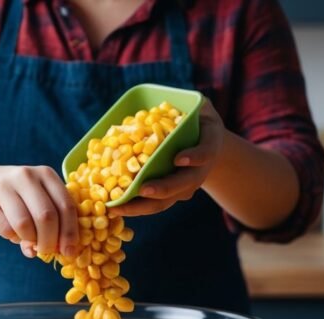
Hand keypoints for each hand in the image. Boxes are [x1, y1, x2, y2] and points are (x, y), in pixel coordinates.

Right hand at [0, 163, 78, 257]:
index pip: (66, 206)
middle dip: (50, 241)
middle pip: (47, 216)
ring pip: (26, 224)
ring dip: (31, 241)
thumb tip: (64, 251)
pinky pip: (6, 229)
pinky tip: (12, 233)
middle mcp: (27, 176)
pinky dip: (13, 238)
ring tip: (29, 243)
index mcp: (46, 175)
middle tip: (47, 251)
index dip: (70, 232)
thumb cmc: (16, 197)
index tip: (69, 251)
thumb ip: (52, 221)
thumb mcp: (37, 200)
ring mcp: (5, 186)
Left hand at [111, 100, 224, 216]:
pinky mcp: (171, 196)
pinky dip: (134, 207)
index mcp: (208, 147)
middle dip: (163, 188)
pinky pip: (153, 205)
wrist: (207, 144)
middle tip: (143, 190)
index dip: (194, 156)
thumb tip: (147, 107)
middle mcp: (198, 171)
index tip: (179, 157)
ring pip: (165, 202)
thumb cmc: (198, 120)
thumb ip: (181, 106)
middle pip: (183, 185)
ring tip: (117, 207)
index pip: (205, 153)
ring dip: (141, 206)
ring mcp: (184, 187)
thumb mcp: (198, 107)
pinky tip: (114, 207)